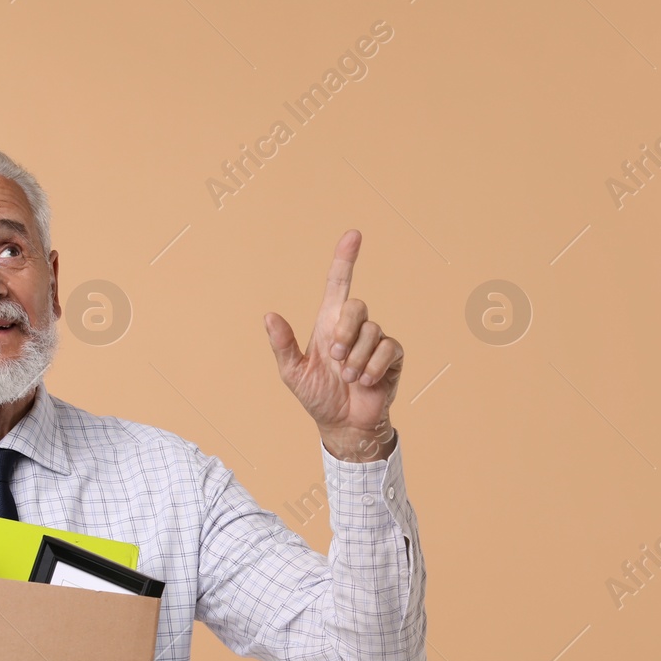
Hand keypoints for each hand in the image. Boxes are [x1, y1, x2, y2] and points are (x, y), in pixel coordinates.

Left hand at [264, 230, 402, 461]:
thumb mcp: (293, 373)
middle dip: (345, 332)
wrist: (343, 425)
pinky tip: (365, 381)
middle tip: (334, 359)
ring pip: (372, 331)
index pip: (338, 284)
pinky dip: (373, 367)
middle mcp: (354, 328)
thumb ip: (283, 345)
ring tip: (348, 378)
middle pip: (357, 306)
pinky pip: (388, 349)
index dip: (345, 259)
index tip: (353, 235)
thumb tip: (268, 315)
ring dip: (356, 359)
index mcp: (329, 324)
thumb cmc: (318, 397)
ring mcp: (375, 342)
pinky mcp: (392, 358)